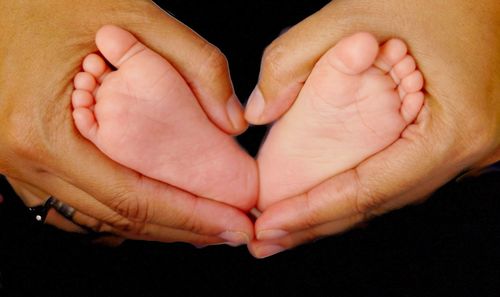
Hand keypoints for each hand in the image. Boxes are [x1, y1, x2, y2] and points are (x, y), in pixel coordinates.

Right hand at [0, 0, 252, 245]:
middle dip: (182, 227)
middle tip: (232, 230)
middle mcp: (24, 161)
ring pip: (96, 217)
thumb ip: (196, 63)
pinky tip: (155, 207)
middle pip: (117, 217)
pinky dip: (119, 210)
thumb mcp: (134, 16)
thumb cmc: (55, 1)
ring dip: (154, 224)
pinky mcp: (21, 160)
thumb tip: (235, 122)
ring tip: (203, 223)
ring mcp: (15, 165)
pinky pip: (74, 203)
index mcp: (46, 132)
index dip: (191, 217)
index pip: (132, 198)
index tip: (236, 228)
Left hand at [247, 0, 499, 257]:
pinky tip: (326, 195)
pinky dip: (360, 187)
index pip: (368, 189)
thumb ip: (295, 57)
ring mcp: (471, 150)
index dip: (312, 212)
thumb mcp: (359, 11)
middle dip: (316, 222)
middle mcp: (471, 152)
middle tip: (264, 241)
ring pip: (390, 192)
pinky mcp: (460, 138)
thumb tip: (257, 110)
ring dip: (335, 209)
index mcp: (455, 129)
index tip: (266, 226)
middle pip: (379, 202)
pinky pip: (402, 173)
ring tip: (285, 226)